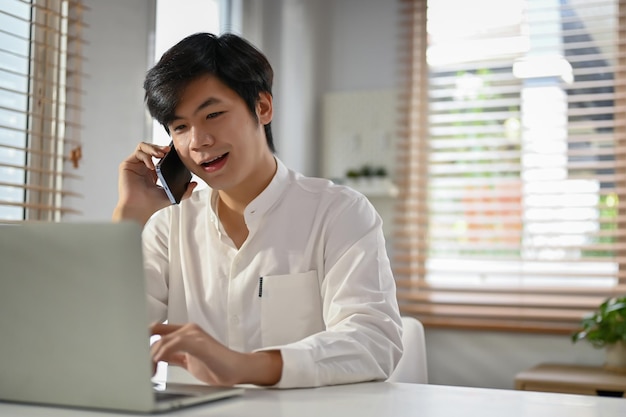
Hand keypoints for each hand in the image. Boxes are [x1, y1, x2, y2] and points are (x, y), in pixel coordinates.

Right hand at [112, 142, 195, 224]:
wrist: (139, 209)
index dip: (166, 152)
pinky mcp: (127, 165)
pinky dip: (146, 156)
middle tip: (168, 150)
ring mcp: (135, 165)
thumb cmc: (152, 204)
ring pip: (143, 147)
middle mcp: (143, 167)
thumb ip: (185, 191)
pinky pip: (138, 153)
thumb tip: (195, 184)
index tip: (175, 153)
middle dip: (160, 147)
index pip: (159, 155)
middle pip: (151, 148)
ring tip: (161, 154)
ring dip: (153, 148)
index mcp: (153, 172)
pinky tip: (152, 166)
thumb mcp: (172, 195)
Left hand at [150, 323, 282, 386]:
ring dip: (151, 357)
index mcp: (187, 332)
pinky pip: (174, 344)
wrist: (237, 370)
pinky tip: (157, 362)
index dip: (145, 339)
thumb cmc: (216, 366)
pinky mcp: (198, 343)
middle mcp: (189, 330)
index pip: (158, 330)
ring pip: (162, 340)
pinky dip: (162, 353)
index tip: (136, 354)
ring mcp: (194, 335)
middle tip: (142, 368)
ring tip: (149, 370)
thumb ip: (174, 356)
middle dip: (145, 352)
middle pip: (157, 335)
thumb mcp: (188, 361)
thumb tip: (157, 358)